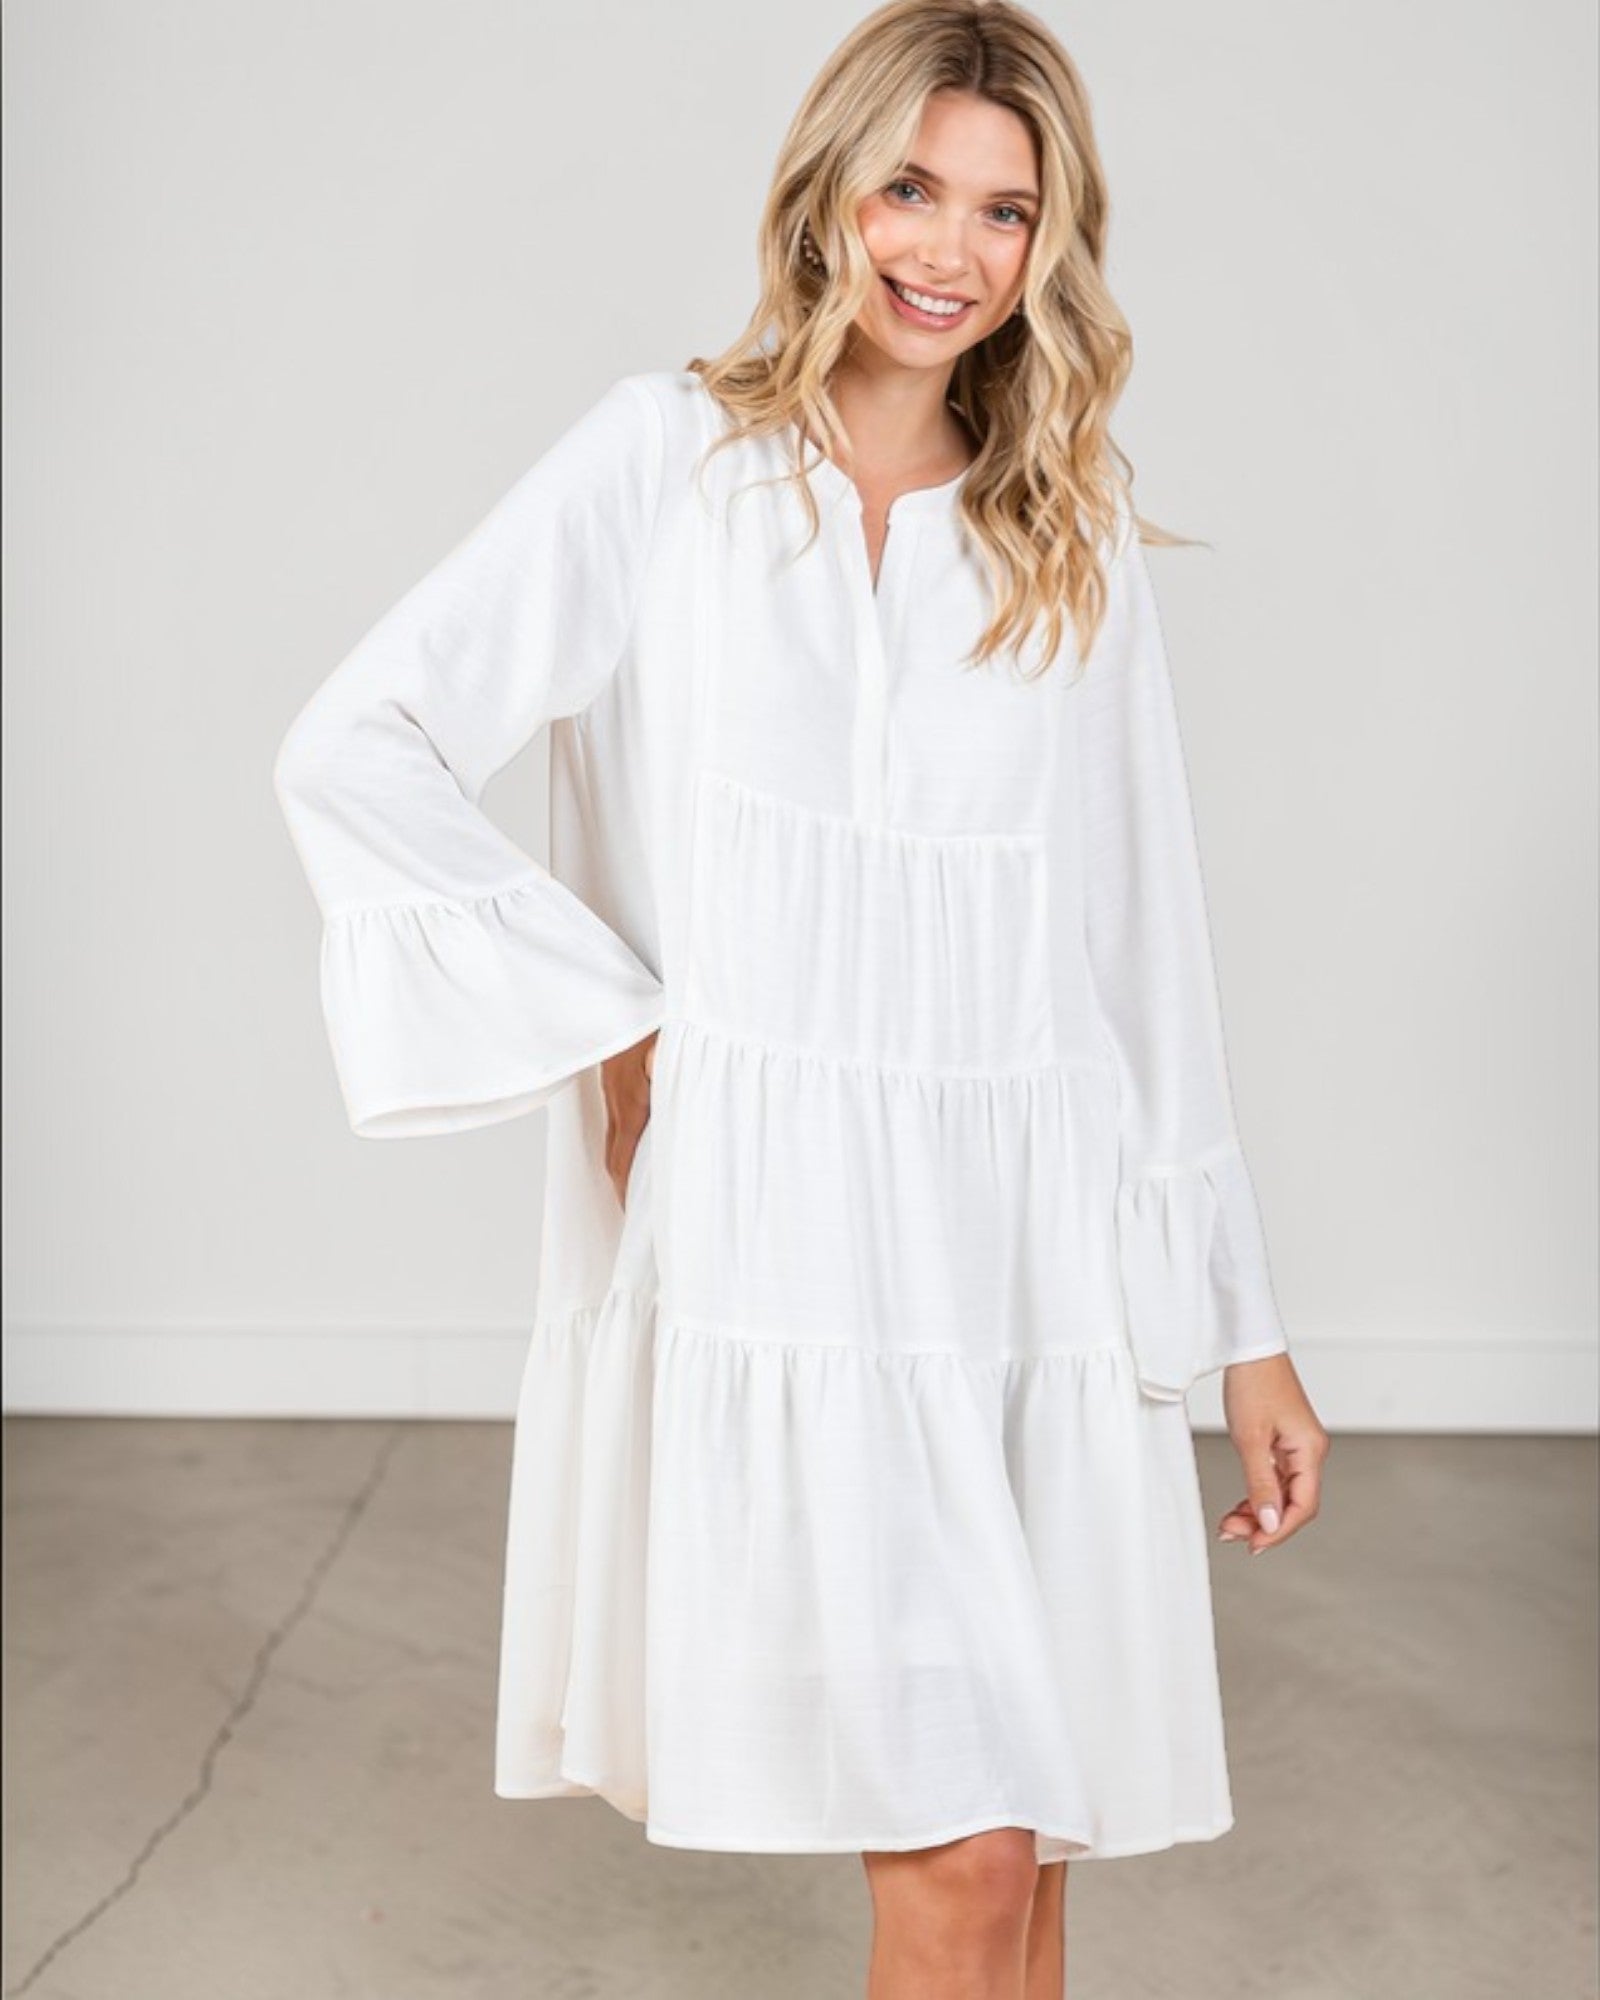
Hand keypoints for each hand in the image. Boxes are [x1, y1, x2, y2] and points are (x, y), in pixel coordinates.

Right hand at [600, 1029, 657, 1209]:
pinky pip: (617, 1117)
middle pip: (614, 1154)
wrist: (616, 992)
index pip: (623, 1158)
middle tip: (634, 1213)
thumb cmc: (650, 1016)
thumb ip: (670, 1074)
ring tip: (635, 1187)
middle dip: (622, 1186)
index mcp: (632, 1101)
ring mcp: (612, 1088)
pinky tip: (637, 1142)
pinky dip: (623, 1139)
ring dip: (622, 1163)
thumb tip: (670, 1099)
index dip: (626, 1190)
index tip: (633, 1213)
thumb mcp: (670, 1044)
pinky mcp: (614, 1077)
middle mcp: (617, 1099)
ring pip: (614, 1136)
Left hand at [1216, 1352, 1329, 1555]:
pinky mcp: (1284, 1441)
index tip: (1253, 1544)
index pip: (1303, 1506)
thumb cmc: (1252, 1384)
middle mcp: (1310, 1451)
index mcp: (1310, 1451)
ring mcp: (1298, 1446)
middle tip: (1230, 1533)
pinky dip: (1258, 1494)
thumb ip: (1260, 1484)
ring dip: (1259, 1511)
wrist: (1248, 1348)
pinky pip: (1276, 1478)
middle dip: (1264, 1523)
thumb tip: (1270, 1522)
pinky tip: (1239, 1506)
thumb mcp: (1250, 1439)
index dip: (1279, 1530)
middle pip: (1294, 1503)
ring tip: (1229, 1523)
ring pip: (1284, 1493)